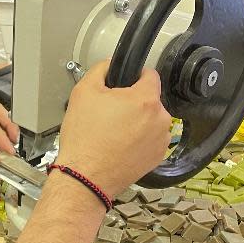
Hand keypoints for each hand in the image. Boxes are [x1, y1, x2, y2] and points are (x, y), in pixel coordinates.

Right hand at [56, 62, 171, 198]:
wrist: (86, 177)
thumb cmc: (85, 140)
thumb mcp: (83, 92)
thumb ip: (100, 70)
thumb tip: (110, 65)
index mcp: (145, 100)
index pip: (150, 75)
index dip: (134, 76)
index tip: (124, 84)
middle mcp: (160, 119)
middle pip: (150, 100)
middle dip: (132, 103)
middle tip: (109, 114)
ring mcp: (161, 140)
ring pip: (151, 120)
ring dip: (137, 122)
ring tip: (112, 133)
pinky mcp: (157, 157)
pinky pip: (150, 140)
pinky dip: (138, 140)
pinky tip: (119, 146)